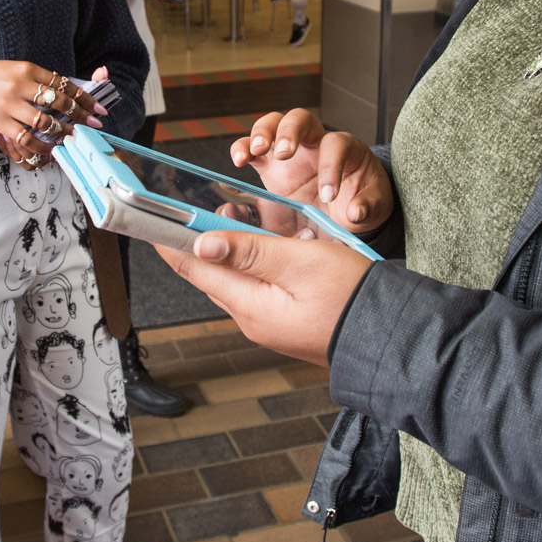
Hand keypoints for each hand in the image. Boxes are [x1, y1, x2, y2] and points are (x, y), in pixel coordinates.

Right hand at [0, 61, 103, 167]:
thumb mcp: (13, 70)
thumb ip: (36, 80)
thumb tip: (63, 93)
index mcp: (26, 68)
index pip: (62, 83)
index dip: (83, 96)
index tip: (97, 107)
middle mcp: (20, 84)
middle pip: (58, 101)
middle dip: (80, 115)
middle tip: (92, 125)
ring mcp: (9, 104)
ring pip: (45, 122)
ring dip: (62, 133)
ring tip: (71, 139)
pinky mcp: (0, 122)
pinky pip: (26, 138)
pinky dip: (40, 147)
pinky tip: (48, 151)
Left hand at [154, 231, 371, 365]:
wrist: (392, 337)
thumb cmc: (353, 299)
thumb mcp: (300, 263)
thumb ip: (250, 252)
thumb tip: (203, 243)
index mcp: (250, 306)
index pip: (194, 268)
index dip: (169, 240)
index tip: (148, 218)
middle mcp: (253, 319)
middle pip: (213, 271)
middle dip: (203, 237)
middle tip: (198, 205)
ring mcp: (271, 322)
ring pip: (238, 276)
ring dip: (234, 244)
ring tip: (237, 214)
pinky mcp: (288, 320)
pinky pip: (261, 284)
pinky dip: (258, 259)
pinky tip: (272, 242)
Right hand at [229, 109, 393, 232]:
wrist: (345, 208)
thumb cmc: (362, 198)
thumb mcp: (376, 205)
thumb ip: (368, 206)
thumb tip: (356, 211)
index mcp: (345, 148)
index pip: (335, 145)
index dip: (330, 166)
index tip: (327, 195)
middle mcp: (315, 143)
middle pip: (300, 118)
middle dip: (290, 131)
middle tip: (284, 154)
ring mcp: (290, 152)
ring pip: (272, 124)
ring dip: (261, 133)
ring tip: (255, 150)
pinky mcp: (271, 166)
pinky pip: (252, 149)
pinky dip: (243, 149)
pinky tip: (238, 161)